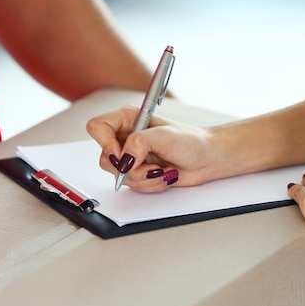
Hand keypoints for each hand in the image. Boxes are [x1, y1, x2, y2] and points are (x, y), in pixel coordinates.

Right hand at [86, 106, 215, 191]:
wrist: (206, 159)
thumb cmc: (191, 141)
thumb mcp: (165, 137)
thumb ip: (139, 143)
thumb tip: (123, 159)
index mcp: (127, 119)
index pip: (97, 127)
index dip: (105, 145)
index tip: (124, 157)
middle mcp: (125, 136)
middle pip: (106, 159)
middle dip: (131, 170)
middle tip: (151, 167)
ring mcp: (131, 156)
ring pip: (119, 177)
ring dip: (144, 179)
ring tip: (163, 170)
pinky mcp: (138, 172)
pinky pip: (132, 186)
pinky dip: (150, 185)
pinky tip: (164, 176)